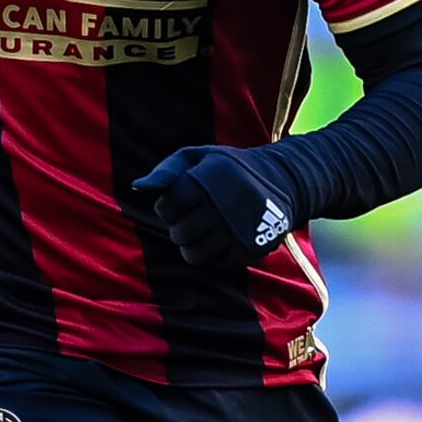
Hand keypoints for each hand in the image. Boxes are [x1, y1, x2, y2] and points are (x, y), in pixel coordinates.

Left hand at [133, 145, 292, 270]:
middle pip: (182, 232)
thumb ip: (166, 171)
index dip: (166, 207)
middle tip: (190, 219)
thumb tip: (138, 188)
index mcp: (211, 176)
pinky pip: (217, 264)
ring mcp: (240, 228)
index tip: (176, 203)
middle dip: (179, 228)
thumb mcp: (198, 157)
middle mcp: (226, 203)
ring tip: (201, 232)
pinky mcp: (251, 247)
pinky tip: (218, 240)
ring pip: (196, 254)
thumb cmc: (228, 168)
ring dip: (192, 246)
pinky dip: (212, 256)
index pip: (170, 204)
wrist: (283, 180)